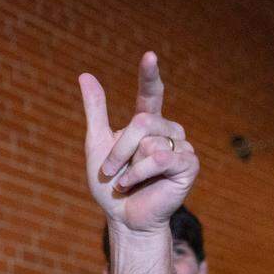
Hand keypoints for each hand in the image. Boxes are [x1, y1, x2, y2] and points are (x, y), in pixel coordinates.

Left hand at [81, 52, 197, 231]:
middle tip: (112, 170)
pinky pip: (160, 159)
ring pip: (149, 141)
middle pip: (142, 122)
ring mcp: (181, 147)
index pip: (151, 94)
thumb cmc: (110, 185)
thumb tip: (85, 75)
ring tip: (127, 181)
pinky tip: (135, 184)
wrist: (121, 217)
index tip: (149, 56)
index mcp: (148, 124)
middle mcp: (168, 132)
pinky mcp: (189, 165)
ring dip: (128, 165)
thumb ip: (96, 111)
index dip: (150, 75)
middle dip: (119, 149)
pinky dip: (139, 173)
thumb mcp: (96, 144)